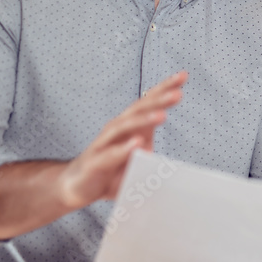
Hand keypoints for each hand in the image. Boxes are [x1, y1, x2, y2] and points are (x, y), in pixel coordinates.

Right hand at [58, 71, 186, 208]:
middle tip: (177, 93)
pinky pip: (111, 153)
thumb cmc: (111, 169)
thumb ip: (156, 152)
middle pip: (138, 109)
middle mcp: (117, 128)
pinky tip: (137, 143)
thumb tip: (174, 161)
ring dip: (144, 120)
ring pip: (124, 127)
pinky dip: (124, 148)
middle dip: (158, 100)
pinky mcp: (95, 161)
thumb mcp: (138, 159)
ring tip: (162, 116)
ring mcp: (104, 143)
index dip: (164, 88)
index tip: (183, 75)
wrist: (77, 185)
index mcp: (130, 124)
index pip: (148, 102)